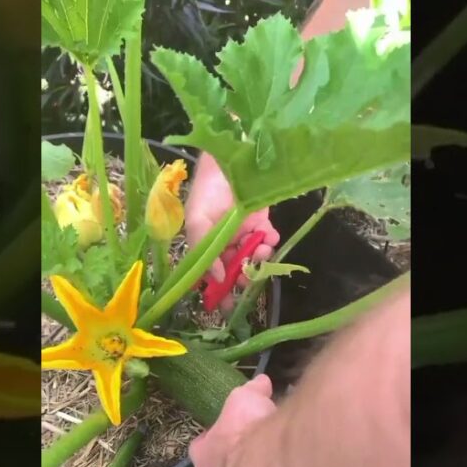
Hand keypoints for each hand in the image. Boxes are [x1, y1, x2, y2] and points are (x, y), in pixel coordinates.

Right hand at [184, 154, 278, 311]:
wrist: (230, 159)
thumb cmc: (207, 189)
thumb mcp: (197, 219)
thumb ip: (205, 248)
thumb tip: (214, 278)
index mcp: (205, 246)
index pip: (210, 275)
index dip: (218, 292)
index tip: (225, 306)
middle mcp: (224, 244)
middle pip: (235, 270)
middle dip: (243, 276)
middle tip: (248, 278)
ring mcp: (243, 234)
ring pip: (253, 258)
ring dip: (258, 259)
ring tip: (260, 251)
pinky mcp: (261, 223)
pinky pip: (267, 240)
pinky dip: (269, 241)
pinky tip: (268, 235)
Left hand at [189, 374, 276, 466]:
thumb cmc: (248, 432)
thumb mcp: (246, 400)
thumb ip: (252, 391)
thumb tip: (261, 381)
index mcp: (204, 458)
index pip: (202, 446)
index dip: (216, 435)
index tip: (230, 425)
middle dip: (241, 456)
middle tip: (261, 440)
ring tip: (282, 455)